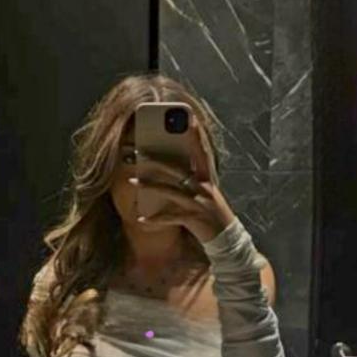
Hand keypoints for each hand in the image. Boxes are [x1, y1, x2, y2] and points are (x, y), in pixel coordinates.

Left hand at [129, 116, 235, 242]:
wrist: (226, 239)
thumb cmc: (211, 213)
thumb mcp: (205, 193)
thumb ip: (192, 179)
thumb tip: (169, 166)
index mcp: (207, 179)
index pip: (201, 152)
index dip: (196, 135)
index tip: (189, 118)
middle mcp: (204, 188)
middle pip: (177, 170)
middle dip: (155, 161)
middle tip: (136, 152)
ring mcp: (199, 204)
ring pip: (170, 191)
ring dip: (149, 186)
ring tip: (130, 181)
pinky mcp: (194, 220)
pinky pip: (170, 217)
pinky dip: (155, 219)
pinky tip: (141, 218)